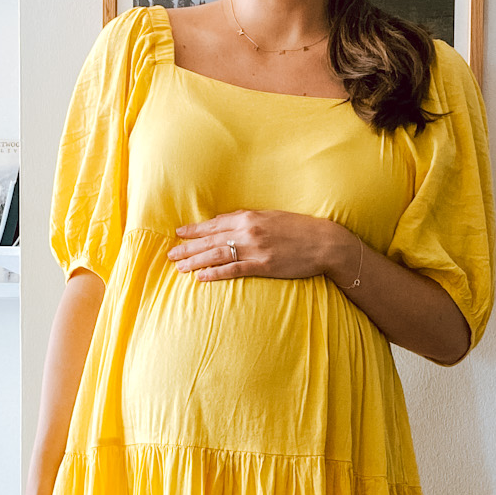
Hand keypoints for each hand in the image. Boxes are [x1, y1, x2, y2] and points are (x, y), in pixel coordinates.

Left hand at [170, 209, 353, 282]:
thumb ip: (250, 221)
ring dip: (196, 261)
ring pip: (217, 254)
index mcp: (250, 216)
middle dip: (188, 247)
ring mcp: (255, 248)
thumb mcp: (272, 217)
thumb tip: (229, 225)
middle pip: (210, 239)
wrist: (324, 242)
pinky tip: (201, 278)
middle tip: (170, 254)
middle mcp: (248, 231)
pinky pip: (233, 269)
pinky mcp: (263, 265)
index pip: (214, 223)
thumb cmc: (300, 229)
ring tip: (179, 267)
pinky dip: (215, 273)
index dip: (194, 229)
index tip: (179, 233)